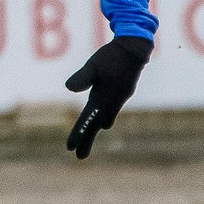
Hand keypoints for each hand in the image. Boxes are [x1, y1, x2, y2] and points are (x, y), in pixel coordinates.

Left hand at [63, 36, 151, 158]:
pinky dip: (104, 117)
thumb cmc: (112, 56)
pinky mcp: (122, 91)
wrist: (135, 46)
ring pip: (105, 117)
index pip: (87, 121)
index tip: (70, 149)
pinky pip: (110, 109)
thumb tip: (68, 87)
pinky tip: (104, 119)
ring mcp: (119, 98)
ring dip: (95, 128)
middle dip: (87, 139)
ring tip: (88, 138)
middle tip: (78, 156)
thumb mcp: (93, 65)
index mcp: (103, 100)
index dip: (79, 134)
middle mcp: (112, 102)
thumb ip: (82, 78)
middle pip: (96, 124)